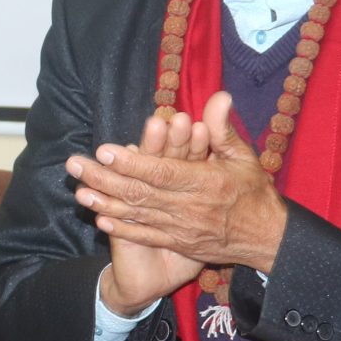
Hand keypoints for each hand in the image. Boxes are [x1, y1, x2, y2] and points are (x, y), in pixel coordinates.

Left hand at [68, 90, 286, 276]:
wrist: (266, 239)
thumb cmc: (254, 193)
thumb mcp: (245, 158)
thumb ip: (224, 130)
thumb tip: (218, 97)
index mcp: (206, 183)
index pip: (162, 171)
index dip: (131, 162)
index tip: (104, 150)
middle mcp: (190, 207)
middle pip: (140, 193)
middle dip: (104, 179)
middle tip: (74, 166)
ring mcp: (182, 228)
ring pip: (138, 215)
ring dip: (105, 203)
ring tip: (78, 191)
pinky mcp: (179, 243)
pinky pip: (146, 235)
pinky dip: (123, 228)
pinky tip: (101, 218)